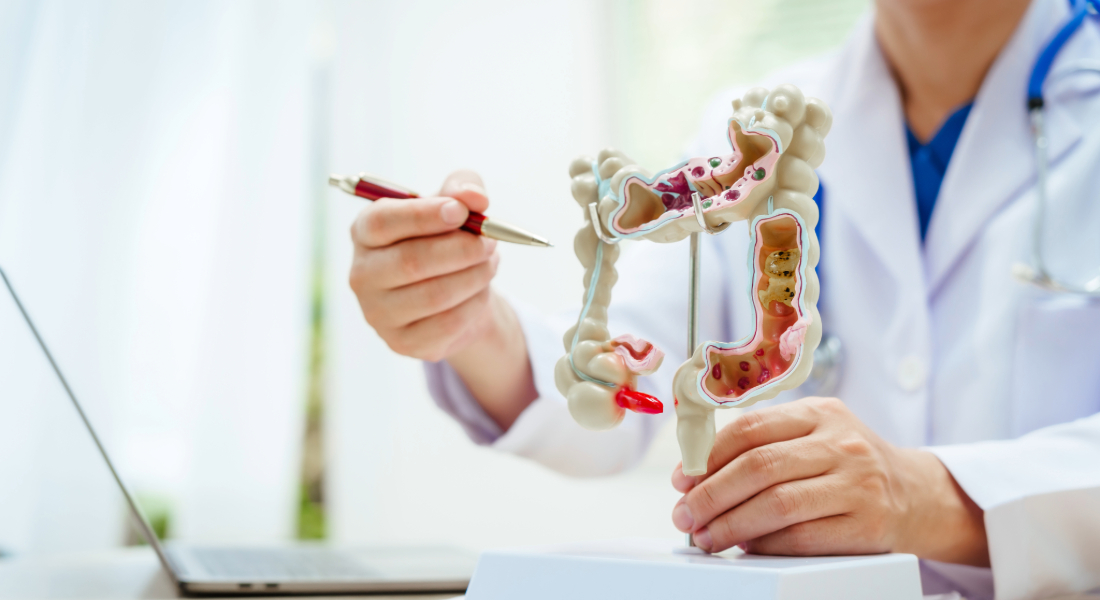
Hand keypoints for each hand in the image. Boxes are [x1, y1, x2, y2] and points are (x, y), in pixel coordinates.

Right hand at [349, 169, 498, 361]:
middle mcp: (362, 274)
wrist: (454, 292)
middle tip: (489, 242)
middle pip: (411, 262)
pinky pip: (448, 324)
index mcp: (365, 233)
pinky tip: (481, 290)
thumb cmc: (446, 239)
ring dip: (474, 276)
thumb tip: (474, 197)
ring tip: (490, 262)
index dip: (424, 216)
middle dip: (460, 250)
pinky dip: (475, 304)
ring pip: (434, 296)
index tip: (460, 212)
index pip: (383, 222)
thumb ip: (463, 188)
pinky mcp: (402, 342)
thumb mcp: (455, 204)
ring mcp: (378, 313)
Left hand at [669, 397, 988, 565]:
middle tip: (685, 515)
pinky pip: (803, 538)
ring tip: (707, 537)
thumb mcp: (815, 435)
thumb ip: (764, 442)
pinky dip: (766, 545)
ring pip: (778, 504)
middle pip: (760, 467)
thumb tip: (695, 474)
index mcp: (820, 413)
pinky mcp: (868, 525)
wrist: (917, 495)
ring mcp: (859, 484)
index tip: (682, 480)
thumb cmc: (847, 464)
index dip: (708, 457)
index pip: (751, 428)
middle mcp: (842, 444)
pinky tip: (747, 548)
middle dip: (711, 495)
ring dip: (732, 525)